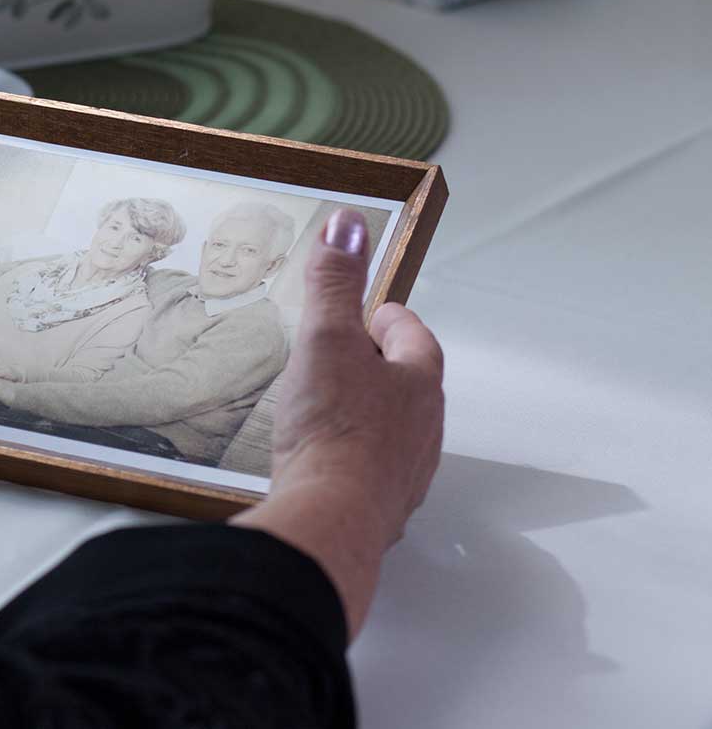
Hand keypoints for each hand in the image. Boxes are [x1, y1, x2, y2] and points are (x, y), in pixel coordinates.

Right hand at [231, 209, 443, 638]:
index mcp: (419, 381)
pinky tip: (321, 461)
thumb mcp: (326, 339)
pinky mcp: (380, 507)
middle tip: (345, 357)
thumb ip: (335, 284)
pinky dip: (351, 461)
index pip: (413, 335)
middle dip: (378, 368)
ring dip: (368, 418)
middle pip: (407, 385)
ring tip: (329, 410)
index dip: (388, 319)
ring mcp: (405, 471)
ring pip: (393, 432)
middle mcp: (423, 428)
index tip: (369, 312)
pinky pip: (371, 473)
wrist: (330, 517)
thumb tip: (348, 226)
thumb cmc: (335, 430)